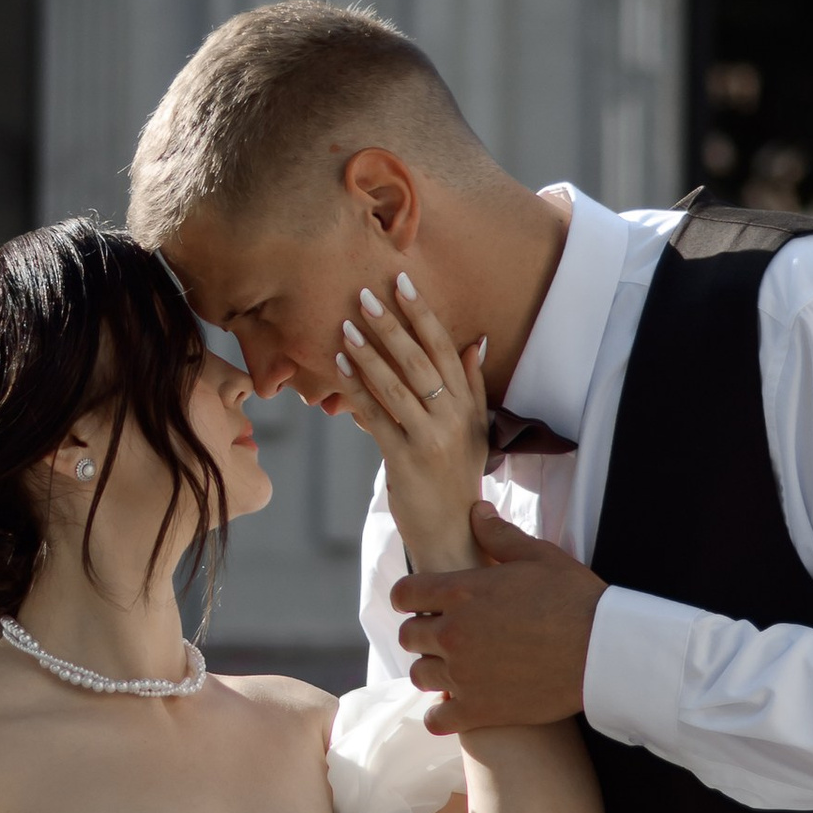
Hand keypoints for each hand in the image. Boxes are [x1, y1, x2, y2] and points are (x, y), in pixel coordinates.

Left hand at [333, 271, 487, 575]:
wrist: (453, 530)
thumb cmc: (457, 475)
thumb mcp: (474, 429)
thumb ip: (472, 385)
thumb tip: (474, 340)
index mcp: (468, 405)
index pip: (445, 349)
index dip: (423, 314)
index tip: (402, 282)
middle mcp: (453, 418)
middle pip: (420, 361)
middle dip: (391, 325)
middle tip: (364, 294)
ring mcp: (429, 439)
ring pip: (395, 387)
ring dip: (368, 354)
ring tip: (345, 326)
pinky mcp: (404, 460)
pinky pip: (375, 417)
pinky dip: (355, 390)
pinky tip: (338, 367)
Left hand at [394, 507, 606, 732]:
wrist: (603, 652)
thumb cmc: (575, 599)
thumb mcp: (539, 556)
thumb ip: (500, 535)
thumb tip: (477, 511)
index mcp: (462, 592)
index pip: (404, 594)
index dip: (409, 597)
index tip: (419, 602)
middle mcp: (454, 634)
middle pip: (408, 636)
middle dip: (421, 632)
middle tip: (444, 634)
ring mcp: (464, 675)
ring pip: (419, 675)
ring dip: (432, 669)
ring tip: (453, 667)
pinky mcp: (480, 710)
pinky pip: (437, 720)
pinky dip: (440, 716)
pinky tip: (454, 707)